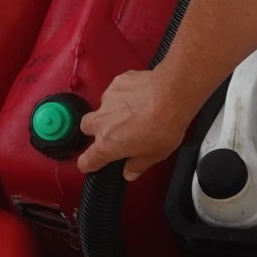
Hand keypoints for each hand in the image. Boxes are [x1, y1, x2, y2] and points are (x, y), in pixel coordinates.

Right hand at [75, 67, 192, 177]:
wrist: (171, 95)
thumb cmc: (163, 126)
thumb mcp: (154, 155)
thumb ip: (138, 165)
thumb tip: (130, 172)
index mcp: (108, 144)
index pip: (87, 160)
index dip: (87, 164)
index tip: (88, 165)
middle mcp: (102, 122)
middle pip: (86, 127)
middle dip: (95, 130)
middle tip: (113, 133)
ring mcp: (107, 100)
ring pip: (102, 107)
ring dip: (112, 112)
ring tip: (133, 112)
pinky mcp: (117, 84)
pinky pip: (115, 92)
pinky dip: (124, 96)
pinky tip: (139, 98)